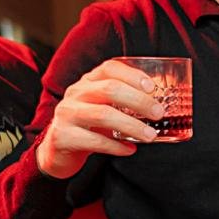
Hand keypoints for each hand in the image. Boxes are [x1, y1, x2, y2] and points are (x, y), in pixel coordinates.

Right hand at [36, 59, 165, 177]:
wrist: (57, 150)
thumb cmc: (89, 126)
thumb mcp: (103, 108)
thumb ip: (125, 103)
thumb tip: (162, 104)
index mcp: (87, 82)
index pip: (110, 68)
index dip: (133, 75)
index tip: (153, 88)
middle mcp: (75, 93)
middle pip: (110, 89)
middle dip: (139, 100)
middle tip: (159, 113)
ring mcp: (67, 114)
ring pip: (103, 115)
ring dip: (132, 125)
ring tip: (150, 135)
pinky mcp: (63, 136)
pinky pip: (94, 140)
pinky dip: (116, 146)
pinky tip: (130, 149)